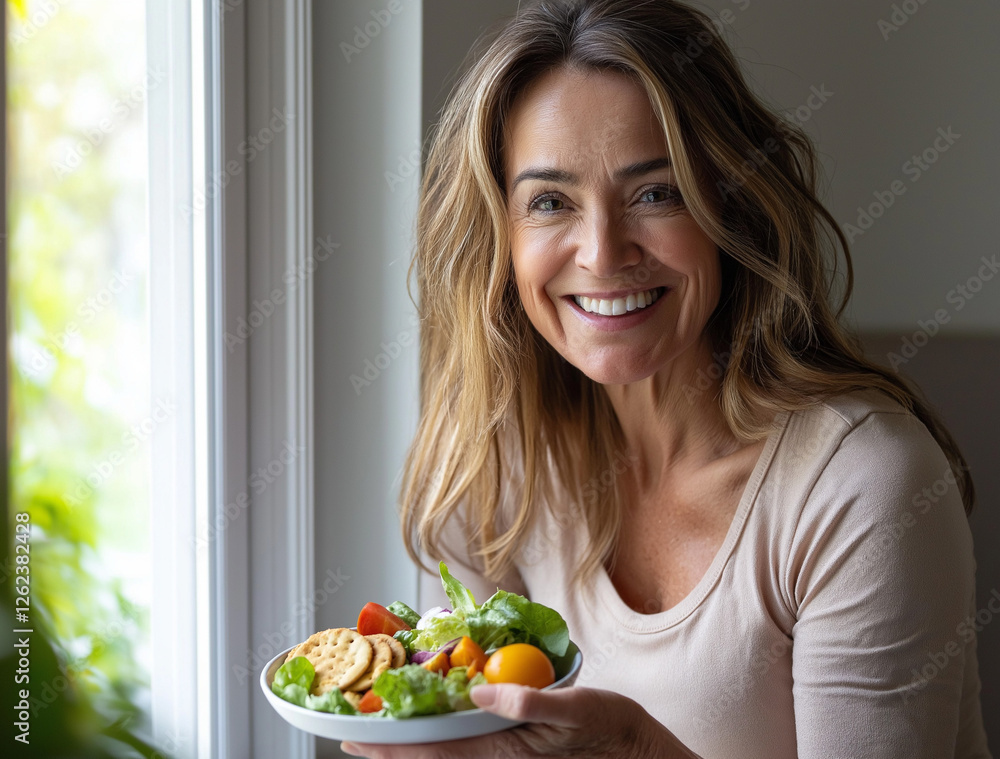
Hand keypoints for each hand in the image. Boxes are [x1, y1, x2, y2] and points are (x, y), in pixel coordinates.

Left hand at [340, 684, 698, 757]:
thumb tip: (479, 690)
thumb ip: (529, 702)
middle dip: (392, 750)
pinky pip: (467, 748)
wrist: (642, 755)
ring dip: (413, 745)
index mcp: (505, 753)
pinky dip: (442, 738)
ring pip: (447, 755)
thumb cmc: (613, 732)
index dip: (392, 747)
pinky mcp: (518, 751)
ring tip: (382, 732)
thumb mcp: (578, 708)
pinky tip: (435, 724)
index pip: (436, 753)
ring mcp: (508, 758)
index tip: (354, 741)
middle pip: (433, 758)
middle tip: (352, 737)